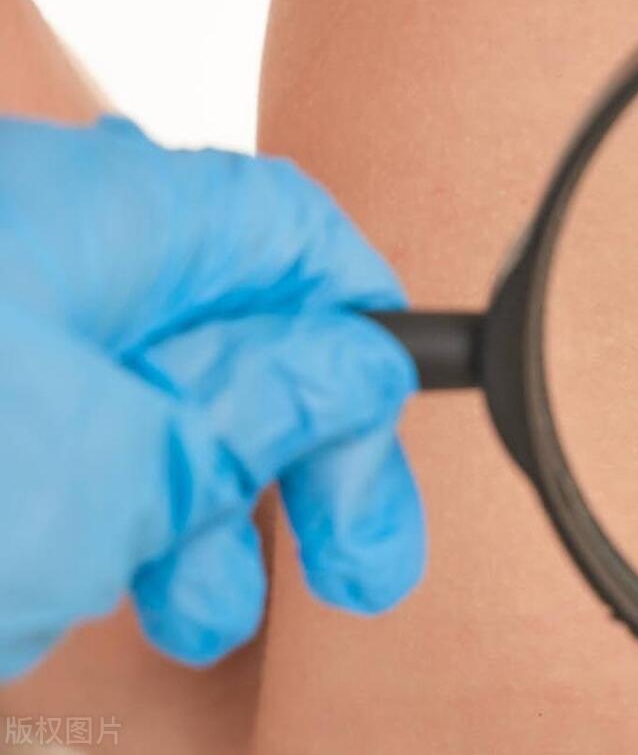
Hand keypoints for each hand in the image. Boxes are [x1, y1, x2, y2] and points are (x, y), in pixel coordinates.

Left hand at [0, 114, 424, 680]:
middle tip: (359, 560)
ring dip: (205, 512)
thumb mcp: (127, 468)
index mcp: (102, 215)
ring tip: (210, 616)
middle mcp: (50, 244)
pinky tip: (110, 582)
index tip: (403, 413)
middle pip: (234, 332)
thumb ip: (266, 410)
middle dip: (301, 455)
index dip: (367, 325)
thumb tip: (364, 367)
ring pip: (150, 399)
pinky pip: (74, 433)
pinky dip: (114, 510)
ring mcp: (3, 317)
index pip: (292, 234)